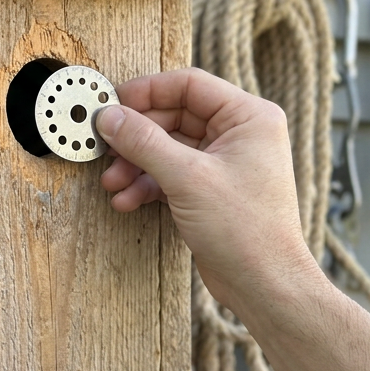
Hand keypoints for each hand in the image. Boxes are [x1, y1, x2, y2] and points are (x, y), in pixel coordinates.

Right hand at [97, 68, 318, 314]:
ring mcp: (224, 164)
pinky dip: (147, 185)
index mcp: (248, 116)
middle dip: (135, 137)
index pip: (188, 85)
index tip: (111, 104)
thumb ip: (144, 142)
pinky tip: (126, 201)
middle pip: (173, 117)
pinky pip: (170, 175)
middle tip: (104, 148)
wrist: (264, 285)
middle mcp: (239, 134)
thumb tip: (109, 116)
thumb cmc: (245, 229)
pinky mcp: (210, 191)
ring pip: (167, 149)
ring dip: (136, 165)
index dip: (146, 91)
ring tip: (112, 183)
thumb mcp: (187, 178)